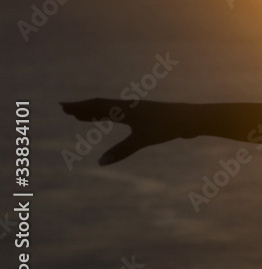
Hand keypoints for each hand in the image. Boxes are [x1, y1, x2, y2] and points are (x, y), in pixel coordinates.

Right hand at [60, 98, 192, 164]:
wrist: (190, 118)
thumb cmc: (166, 126)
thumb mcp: (142, 140)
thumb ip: (121, 150)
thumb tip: (101, 163)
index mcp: (126, 109)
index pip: (97, 106)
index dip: (80, 107)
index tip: (63, 106)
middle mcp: (130, 106)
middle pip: (102, 105)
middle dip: (84, 109)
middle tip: (67, 110)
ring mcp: (138, 110)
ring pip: (111, 109)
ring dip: (95, 112)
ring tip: (81, 116)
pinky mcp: (145, 115)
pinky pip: (121, 113)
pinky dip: (110, 115)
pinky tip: (109, 118)